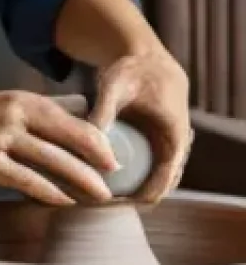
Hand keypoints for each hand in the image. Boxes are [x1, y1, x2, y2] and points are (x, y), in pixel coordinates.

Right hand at [0, 90, 118, 205]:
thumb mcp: (6, 104)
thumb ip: (38, 117)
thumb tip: (78, 133)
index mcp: (23, 100)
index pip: (71, 120)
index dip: (97, 140)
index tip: (115, 157)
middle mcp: (15, 116)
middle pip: (67, 139)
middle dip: (97, 161)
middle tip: (117, 179)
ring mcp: (0, 139)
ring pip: (52, 160)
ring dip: (81, 179)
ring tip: (101, 195)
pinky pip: (26, 179)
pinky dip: (49, 191)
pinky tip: (65, 201)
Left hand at [87, 47, 191, 203]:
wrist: (147, 59)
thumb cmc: (133, 70)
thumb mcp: (115, 86)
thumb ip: (104, 109)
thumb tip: (88, 136)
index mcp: (174, 138)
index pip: (162, 181)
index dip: (141, 197)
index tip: (113, 204)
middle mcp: (174, 148)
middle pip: (157, 187)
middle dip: (131, 199)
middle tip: (98, 205)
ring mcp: (166, 147)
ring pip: (151, 180)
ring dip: (130, 190)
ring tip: (96, 198)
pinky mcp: (154, 144)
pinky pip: (145, 169)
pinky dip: (128, 177)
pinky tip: (101, 180)